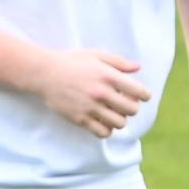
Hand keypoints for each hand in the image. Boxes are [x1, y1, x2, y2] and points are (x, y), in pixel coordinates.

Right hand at [34, 47, 149, 137]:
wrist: (44, 73)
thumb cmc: (71, 61)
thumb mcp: (96, 55)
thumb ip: (119, 62)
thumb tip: (138, 68)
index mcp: (108, 76)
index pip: (139, 92)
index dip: (144, 95)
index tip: (141, 95)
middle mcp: (101, 93)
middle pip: (132, 110)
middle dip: (132, 107)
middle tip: (124, 103)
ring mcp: (90, 107)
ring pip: (120, 123)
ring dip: (120, 119)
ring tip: (113, 112)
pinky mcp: (80, 118)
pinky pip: (103, 132)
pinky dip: (107, 130)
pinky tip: (102, 121)